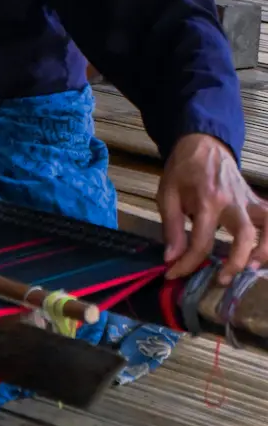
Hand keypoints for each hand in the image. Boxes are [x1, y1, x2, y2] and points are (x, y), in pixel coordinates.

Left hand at [159, 133, 267, 283]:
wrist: (203, 145)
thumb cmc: (183, 171)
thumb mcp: (167, 195)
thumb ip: (172, 228)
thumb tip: (172, 258)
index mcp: (207, 200)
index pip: (201, 241)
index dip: (187, 263)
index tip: (174, 274)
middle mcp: (233, 202)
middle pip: (245, 236)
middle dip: (235, 262)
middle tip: (220, 280)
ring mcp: (249, 201)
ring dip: (264, 251)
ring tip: (252, 270)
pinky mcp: (257, 201)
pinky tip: (262, 253)